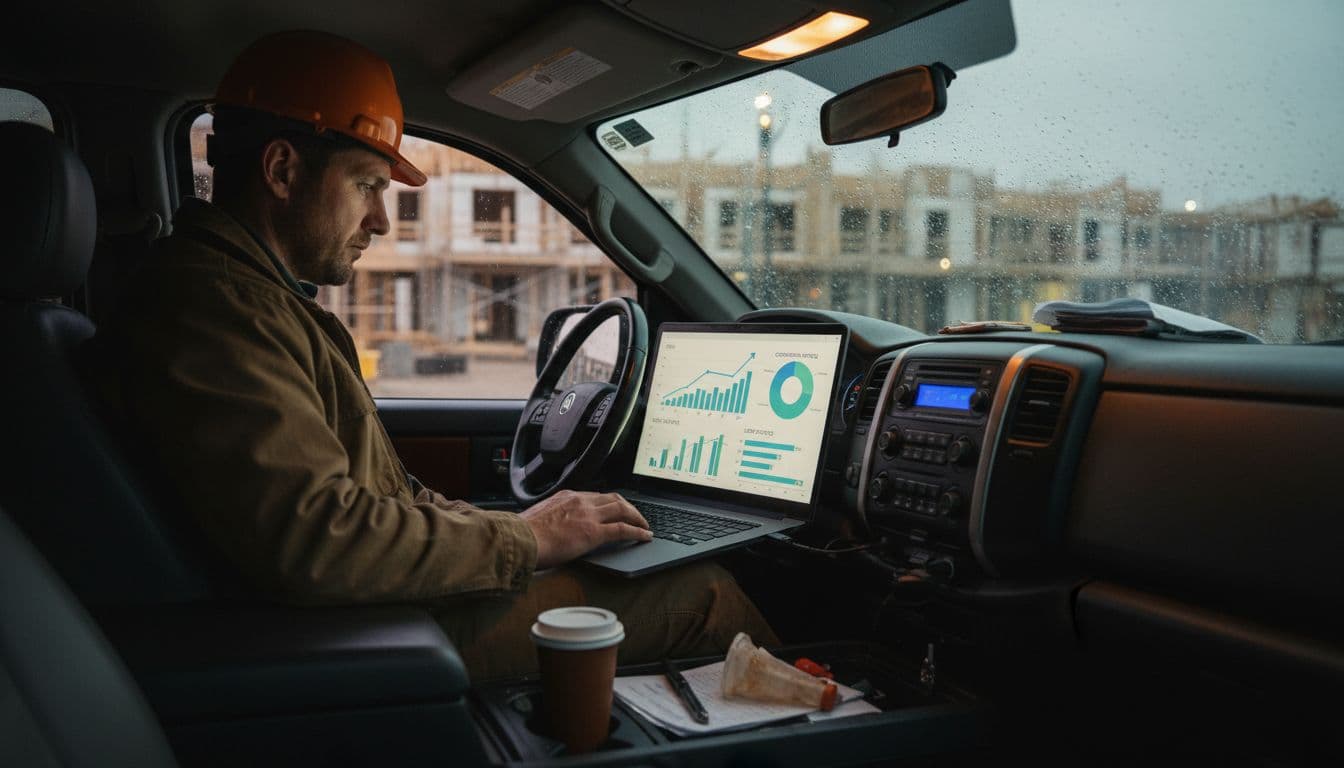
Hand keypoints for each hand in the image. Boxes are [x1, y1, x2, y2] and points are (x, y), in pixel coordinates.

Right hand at [521, 490, 651, 568]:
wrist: (520, 540)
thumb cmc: (523, 534)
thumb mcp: (538, 518)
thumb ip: (551, 519)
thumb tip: (551, 528)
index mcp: (567, 496)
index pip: (595, 496)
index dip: (609, 503)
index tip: (615, 508)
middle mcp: (580, 501)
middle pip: (613, 499)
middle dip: (628, 506)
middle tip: (636, 516)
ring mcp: (588, 515)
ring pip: (622, 509)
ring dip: (637, 517)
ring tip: (644, 526)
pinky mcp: (594, 532)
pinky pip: (623, 529)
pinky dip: (637, 531)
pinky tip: (645, 536)